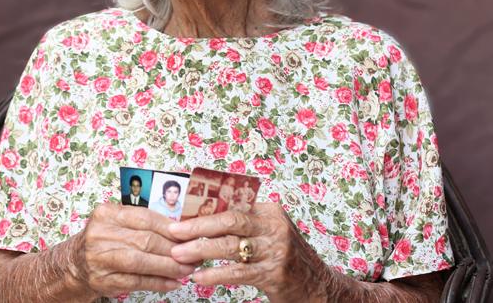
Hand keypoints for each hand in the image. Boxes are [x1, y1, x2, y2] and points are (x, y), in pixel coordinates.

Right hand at [69, 202, 197, 297]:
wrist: (76, 264)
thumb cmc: (104, 241)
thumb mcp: (117, 223)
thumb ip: (143, 223)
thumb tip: (181, 230)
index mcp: (107, 214)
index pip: (145, 218)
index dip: (170, 228)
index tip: (189, 234)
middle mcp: (100, 234)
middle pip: (146, 240)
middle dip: (174, 249)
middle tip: (194, 254)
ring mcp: (100, 258)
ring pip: (142, 262)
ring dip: (169, 267)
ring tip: (187, 269)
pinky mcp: (104, 280)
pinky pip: (137, 281)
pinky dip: (159, 283)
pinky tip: (173, 282)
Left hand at [167, 202, 329, 302]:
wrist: (318, 286)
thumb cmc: (284, 258)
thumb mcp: (268, 233)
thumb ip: (243, 224)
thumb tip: (200, 218)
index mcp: (269, 211)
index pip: (231, 205)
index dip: (203, 210)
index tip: (179, 214)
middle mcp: (274, 227)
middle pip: (229, 221)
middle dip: (197, 226)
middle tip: (174, 232)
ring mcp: (276, 250)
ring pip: (231, 247)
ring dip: (201, 250)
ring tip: (179, 255)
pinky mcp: (275, 274)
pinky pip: (238, 272)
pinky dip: (215, 274)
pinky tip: (199, 277)